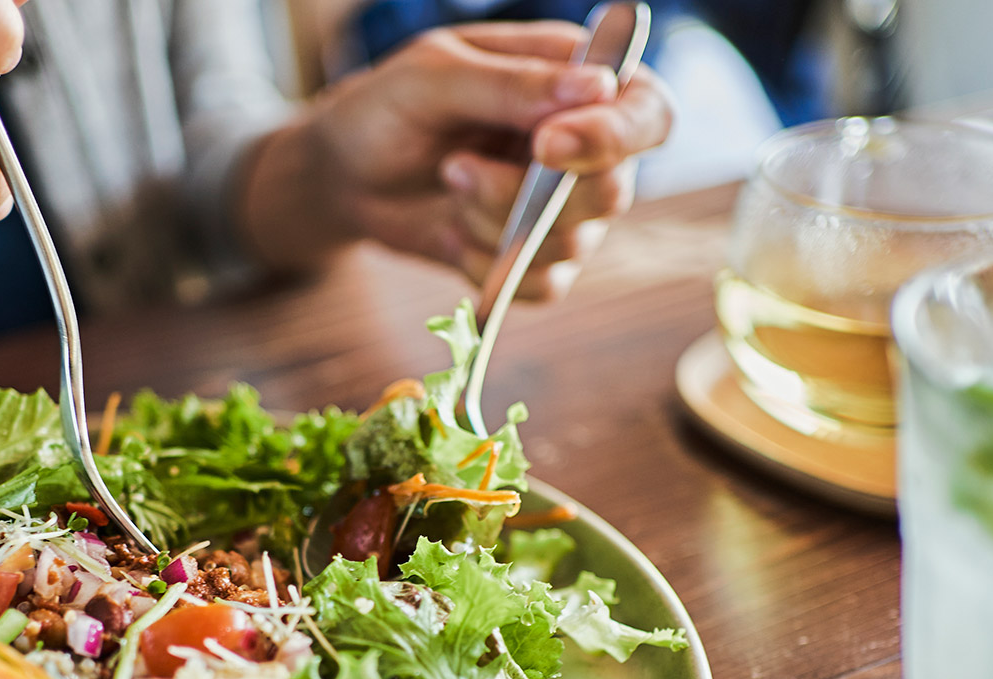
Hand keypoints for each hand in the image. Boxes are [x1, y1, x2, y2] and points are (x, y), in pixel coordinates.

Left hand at [248, 21, 673, 298]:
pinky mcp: (537, 259)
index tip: (546, 145)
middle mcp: (587, 147)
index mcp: (579, 81)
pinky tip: (454, 232)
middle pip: (613, 191)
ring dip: (494, 223)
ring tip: (447, 179)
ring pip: (570, 243)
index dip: (613, 136)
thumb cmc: (388, 107)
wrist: (345, 174)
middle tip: (457, 165)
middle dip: (525, 193)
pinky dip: (490, 267)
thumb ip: (511, 84)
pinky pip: (543, 286)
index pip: (646, 114)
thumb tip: (596, 86)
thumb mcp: (434, 78)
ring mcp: (566, 208)